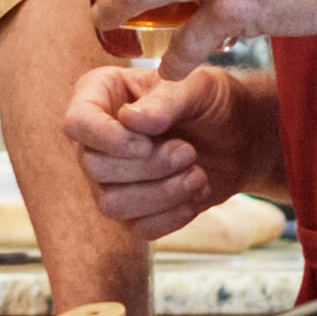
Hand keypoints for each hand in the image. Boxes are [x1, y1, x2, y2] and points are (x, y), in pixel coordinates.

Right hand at [62, 58, 254, 241]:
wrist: (239, 137)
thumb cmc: (212, 102)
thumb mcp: (198, 86)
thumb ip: (166, 98)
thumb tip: (131, 121)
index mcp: (101, 94)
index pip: (77, 122)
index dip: (107, 138)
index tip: (147, 142)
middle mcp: (96, 139)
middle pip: (94, 167)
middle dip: (149, 166)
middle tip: (188, 152)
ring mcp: (109, 179)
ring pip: (111, 204)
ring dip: (162, 193)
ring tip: (198, 174)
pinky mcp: (132, 211)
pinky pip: (137, 229)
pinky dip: (173, 216)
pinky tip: (196, 194)